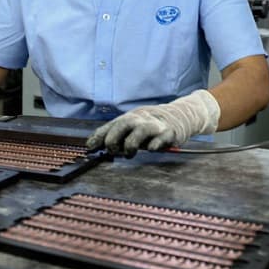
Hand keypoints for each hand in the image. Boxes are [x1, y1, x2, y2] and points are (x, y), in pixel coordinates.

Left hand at [86, 90, 219, 156]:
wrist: (179, 115)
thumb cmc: (149, 125)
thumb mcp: (131, 126)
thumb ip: (114, 135)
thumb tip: (91, 146)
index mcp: (129, 118)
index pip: (110, 126)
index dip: (99, 137)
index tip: (90, 148)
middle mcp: (140, 119)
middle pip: (123, 124)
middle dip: (114, 138)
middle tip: (112, 150)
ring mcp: (155, 125)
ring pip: (141, 130)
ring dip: (131, 143)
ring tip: (129, 153)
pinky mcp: (169, 133)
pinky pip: (161, 138)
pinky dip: (155, 144)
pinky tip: (151, 149)